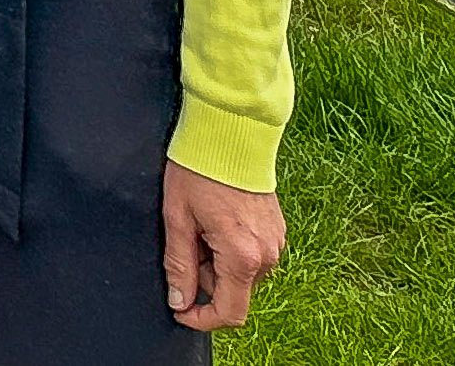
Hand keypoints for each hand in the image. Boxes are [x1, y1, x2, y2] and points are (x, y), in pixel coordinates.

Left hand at [163, 161, 282, 330]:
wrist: (230, 135)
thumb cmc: (198, 171)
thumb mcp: (177, 218)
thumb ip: (178, 265)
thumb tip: (179, 301)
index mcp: (243, 257)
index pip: (230, 313)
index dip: (201, 319)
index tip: (179, 309)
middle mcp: (267, 256)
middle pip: (232, 291)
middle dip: (203, 277)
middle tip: (184, 239)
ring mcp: (276, 244)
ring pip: (240, 273)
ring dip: (215, 262)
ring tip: (198, 224)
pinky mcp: (277, 232)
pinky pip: (250, 256)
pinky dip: (229, 249)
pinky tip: (215, 220)